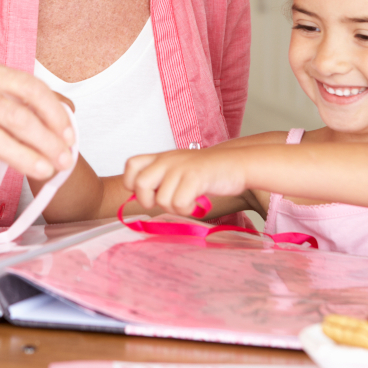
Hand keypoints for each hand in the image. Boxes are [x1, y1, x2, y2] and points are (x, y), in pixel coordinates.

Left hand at [123, 148, 248, 215]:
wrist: (237, 163)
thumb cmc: (207, 172)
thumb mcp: (179, 169)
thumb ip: (161, 179)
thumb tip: (144, 200)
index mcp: (161, 157)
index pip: (131, 164)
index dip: (132, 183)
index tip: (148, 192)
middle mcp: (168, 160)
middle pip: (140, 184)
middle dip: (148, 201)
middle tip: (166, 202)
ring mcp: (181, 167)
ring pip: (161, 199)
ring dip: (173, 208)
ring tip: (187, 202)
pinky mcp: (195, 177)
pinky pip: (179, 203)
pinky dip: (187, 210)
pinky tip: (196, 204)